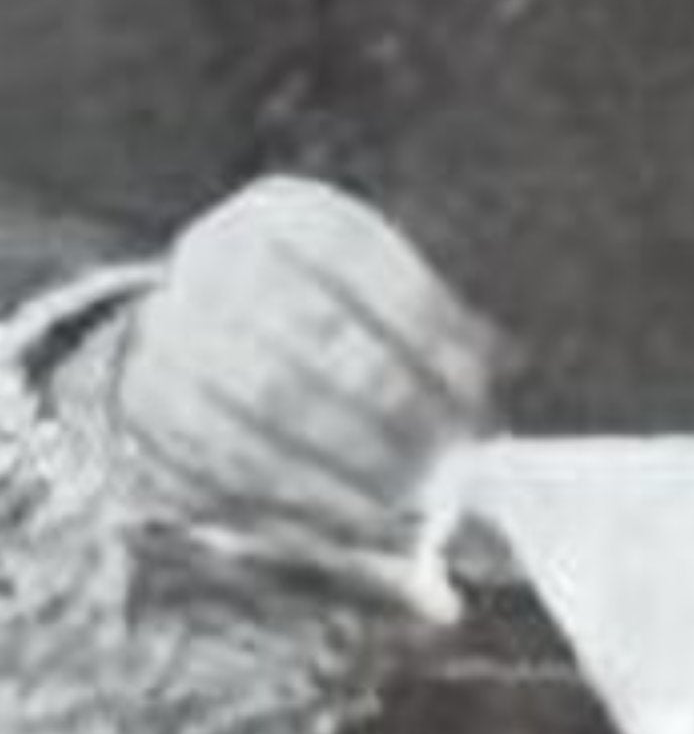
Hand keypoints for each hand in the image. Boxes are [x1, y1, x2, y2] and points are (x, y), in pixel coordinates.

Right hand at [115, 176, 500, 560]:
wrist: (188, 331)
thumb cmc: (315, 309)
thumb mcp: (364, 286)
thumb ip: (428, 321)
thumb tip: (504, 362)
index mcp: (284, 213)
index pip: (363, 259)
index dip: (426, 324)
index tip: (479, 387)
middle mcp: (218, 259)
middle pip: (317, 335)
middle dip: (393, 405)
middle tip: (449, 459)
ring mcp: (175, 331)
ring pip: (271, 403)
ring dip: (351, 461)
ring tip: (412, 502)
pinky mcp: (150, 409)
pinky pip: (228, 460)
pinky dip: (301, 498)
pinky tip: (355, 521)